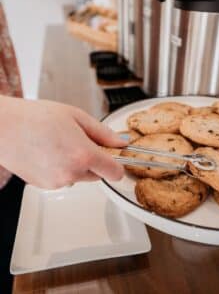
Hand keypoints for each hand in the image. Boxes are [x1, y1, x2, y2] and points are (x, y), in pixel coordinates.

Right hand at [0, 96, 126, 188]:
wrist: (3, 127)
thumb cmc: (36, 117)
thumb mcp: (77, 117)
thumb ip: (104, 133)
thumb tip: (121, 143)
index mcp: (84, 155)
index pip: (115, 172)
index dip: (117, 164)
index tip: (114, 156)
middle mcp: (72, 173)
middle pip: (98, 174)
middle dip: (94, 161)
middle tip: (79, 142)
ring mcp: (58, 182)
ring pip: (80, 177)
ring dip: (77, 165)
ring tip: (60, 145)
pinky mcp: (45, 186)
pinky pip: (64, 179)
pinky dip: (62, 169)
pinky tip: (49, 154)